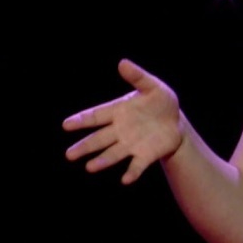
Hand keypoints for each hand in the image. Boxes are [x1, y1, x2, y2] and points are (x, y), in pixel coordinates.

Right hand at [63, 58, 184, 184]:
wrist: (176, 122)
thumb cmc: (160, 102)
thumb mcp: (152, 86)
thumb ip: (137, 77)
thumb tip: (122, 63)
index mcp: (118, 111)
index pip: (96, 116)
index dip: (82, 120)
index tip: (66, 124)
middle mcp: (120, 130)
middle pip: (99, 139)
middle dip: (85, 146)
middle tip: (69, 155)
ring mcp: (131, 144)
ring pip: (113, 153)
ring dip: (103, 161)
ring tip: (90, 167)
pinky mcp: (144, 155)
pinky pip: (136, 165)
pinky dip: (131, 172)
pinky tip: (125, 180)